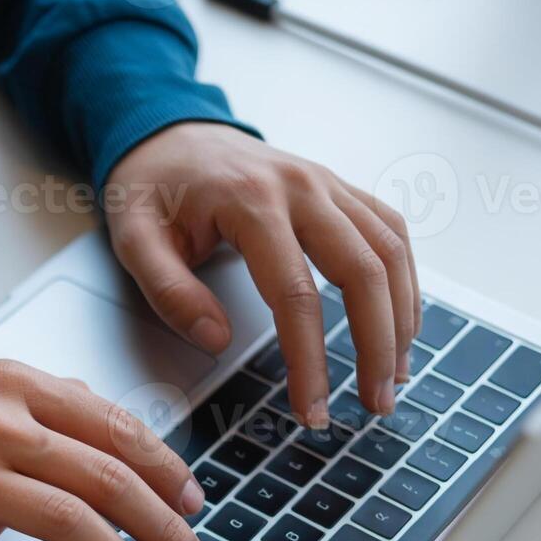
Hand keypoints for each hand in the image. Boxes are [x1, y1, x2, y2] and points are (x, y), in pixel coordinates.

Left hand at [105, 122, 420, 425]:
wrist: (168, 133)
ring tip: (396, 374)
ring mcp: (327, 183)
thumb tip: (218, 340)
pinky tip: (402, 321)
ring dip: (402, 318)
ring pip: (390, 250)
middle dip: (377, 346)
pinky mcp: (339, 188)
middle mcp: (301, 187)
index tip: (311, 408)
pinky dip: (405, 279)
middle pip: (363, 271)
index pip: (296, 295)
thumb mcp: (135, 239)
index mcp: (250, 202)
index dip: (310, 360)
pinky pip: (391, 230)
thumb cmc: (152, 188)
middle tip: (375, 403)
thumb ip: (170, 293)